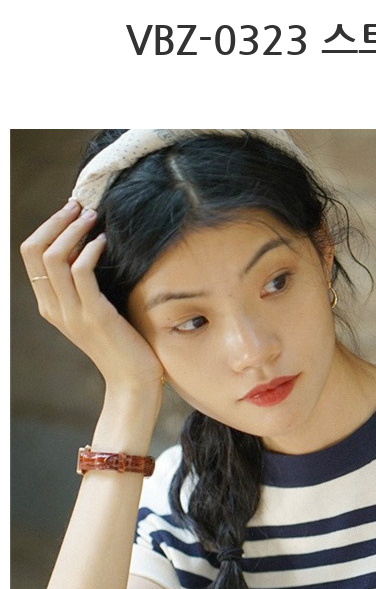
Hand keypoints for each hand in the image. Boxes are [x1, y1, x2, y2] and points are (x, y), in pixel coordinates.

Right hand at [20, 190, 161, 441]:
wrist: (132, 382)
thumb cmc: (120, 340)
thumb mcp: (94, 306)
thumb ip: (82, 281)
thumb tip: (84, 240)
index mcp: (49, 304)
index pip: (30, 253)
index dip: (48, 225)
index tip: (71, 212)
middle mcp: (54, 308)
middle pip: (35, 249)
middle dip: (57, 220)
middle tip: (80, 206)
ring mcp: (72, 314)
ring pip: (54, 256)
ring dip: (74, 228)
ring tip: (93, 218)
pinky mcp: (94, 316)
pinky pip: (81, 271)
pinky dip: (91, 249)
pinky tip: (104, 242)